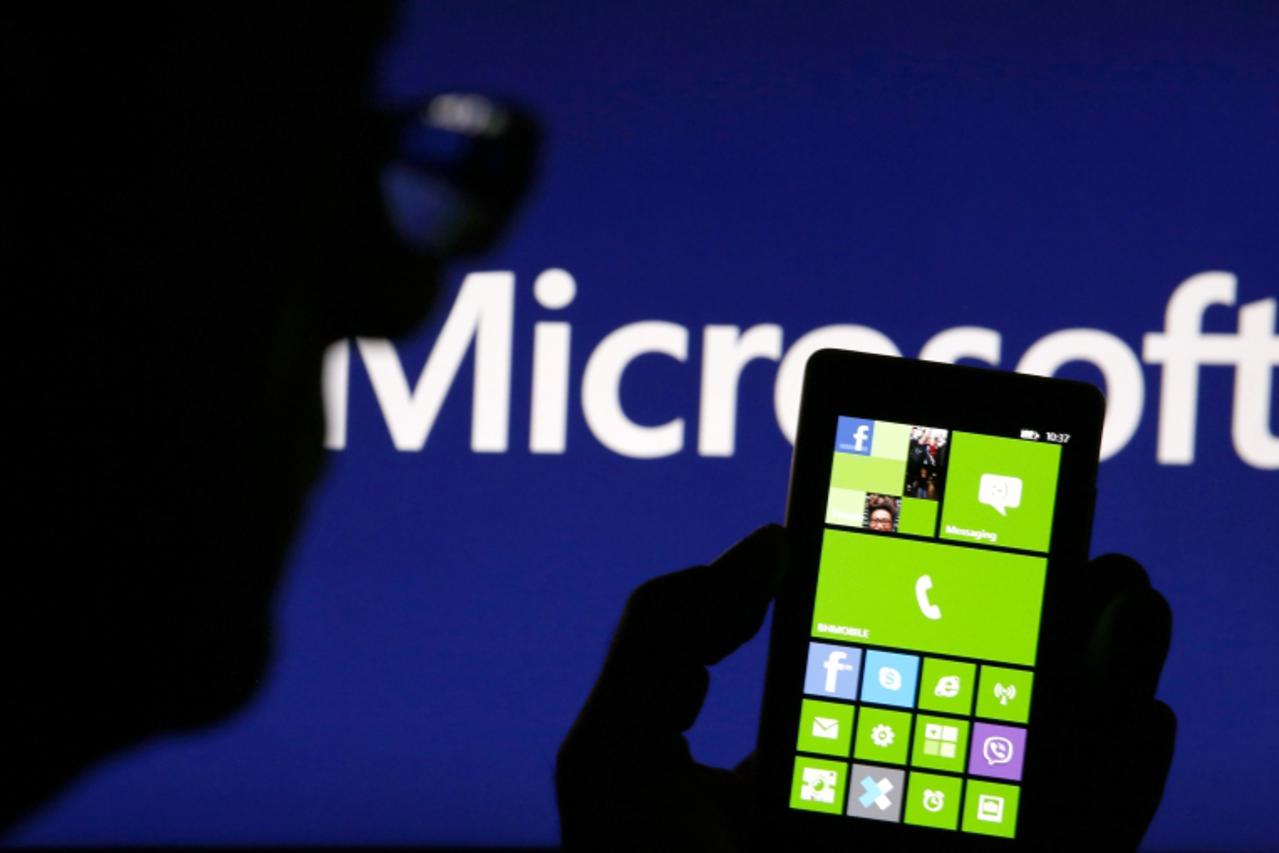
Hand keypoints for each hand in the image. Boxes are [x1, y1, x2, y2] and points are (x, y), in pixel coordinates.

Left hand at [557, 531, 1173, 851]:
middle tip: (1090, 562)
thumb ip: (665, 634)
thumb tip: (767, 545)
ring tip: (1128, 609)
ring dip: (1097, 692)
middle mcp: (880, 821)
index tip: (980, 538)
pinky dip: (1119, 789)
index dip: (938, 606)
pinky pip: (1075, 845)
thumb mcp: (617, 758)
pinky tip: (1138, 719)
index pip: (883, 679)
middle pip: (983, 714)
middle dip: (1044, 636)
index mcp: (801, 780)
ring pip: (1042, 773)